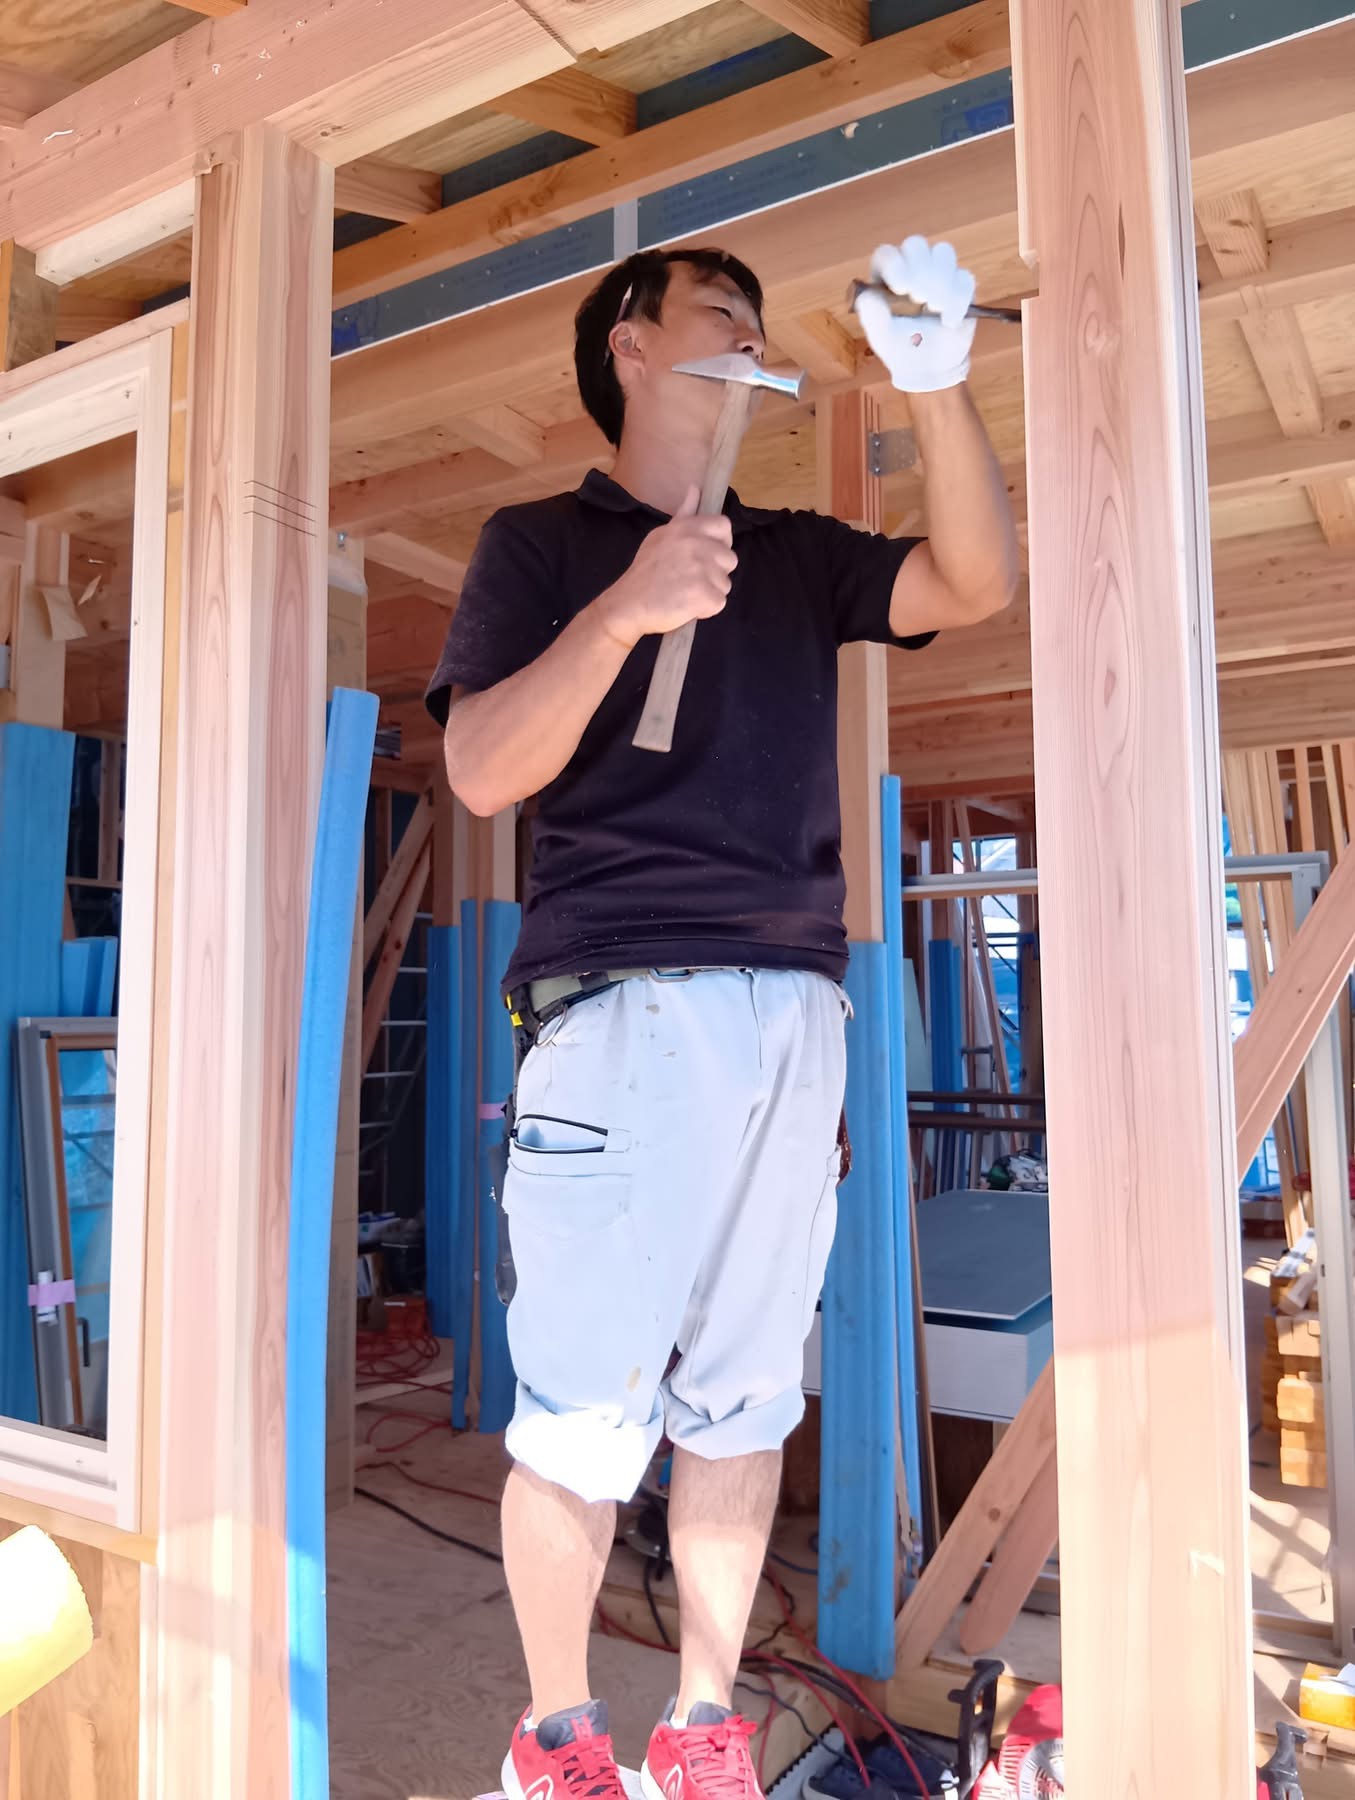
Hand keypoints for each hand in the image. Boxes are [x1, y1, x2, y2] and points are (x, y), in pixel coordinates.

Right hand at [594, 486, 736, 647]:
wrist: (629, 604)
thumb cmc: (645, 571)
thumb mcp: (661, 536)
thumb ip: (684, 514)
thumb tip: (696, 488)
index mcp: (687, 528)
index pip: (724, 526)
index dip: (720, 542)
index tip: (707, 555)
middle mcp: (696, 545)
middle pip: (730, 558)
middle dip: (715, 572)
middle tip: (690, 579)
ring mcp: (702, 570)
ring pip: (725, 583)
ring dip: (710, 592)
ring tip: (686, 593)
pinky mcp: (704, 594)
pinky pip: (719, 602)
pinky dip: (706, 609)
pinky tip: (686, 606)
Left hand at [854, 237, 976, 393]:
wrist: (928, 366)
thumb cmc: (900, 347)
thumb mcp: (882, 338)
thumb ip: (873, 318)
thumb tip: (868, 297)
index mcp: (886, 275)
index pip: (887, 254)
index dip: (894, 264)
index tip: (900, 288)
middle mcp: (911, 266)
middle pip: (916, 244)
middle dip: (919, 270)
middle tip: (920, 298)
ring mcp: (938, 271)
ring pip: (943, 252)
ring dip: (941, 280)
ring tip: (935, 310)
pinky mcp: (960, 283)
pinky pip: (964, 278)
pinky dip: (958, 300)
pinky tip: (950, 321)